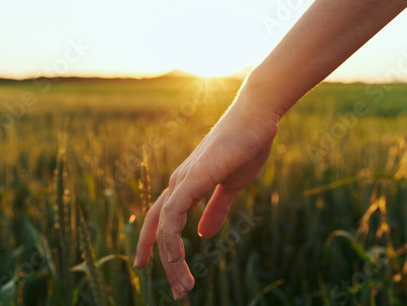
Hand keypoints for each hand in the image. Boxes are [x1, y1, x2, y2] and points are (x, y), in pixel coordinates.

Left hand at [133, 90, 279, 299]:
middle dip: (159, 259)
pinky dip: (172, 238)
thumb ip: (216, 209)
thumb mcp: (231, 186)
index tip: (150, 266)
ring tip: (184, 288)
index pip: (163, 218)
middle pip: (160, 226)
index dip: (154, 241)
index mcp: (187, 184)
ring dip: (171, 260)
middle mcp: (179, 183)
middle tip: (175, 291)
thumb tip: (204, 234)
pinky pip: (174, 214)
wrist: (256, 118)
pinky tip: (176, 260)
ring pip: (166, 226)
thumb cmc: (246, 147)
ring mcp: (184, 180)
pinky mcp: (194, 178)